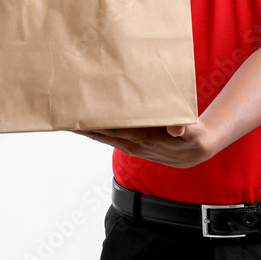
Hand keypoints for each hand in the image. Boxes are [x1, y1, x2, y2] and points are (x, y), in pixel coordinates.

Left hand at [73, 120, 216, 167]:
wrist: (197, 150)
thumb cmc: (193, 137)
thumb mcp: (194, 132)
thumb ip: (184, 128)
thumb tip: (176, 128)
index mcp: (142, 139)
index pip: (113, 130)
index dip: (94, 124)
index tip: (77, 116)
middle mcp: (132, 143)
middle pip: (101, 133)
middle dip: (82, 124)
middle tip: (63, 109)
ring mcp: (131, 144)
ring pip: (102, 135)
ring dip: (86, 127)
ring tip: (69, 114)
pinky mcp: (133, 142)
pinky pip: (109, 135)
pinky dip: (96, 129)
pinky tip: (88, 121)